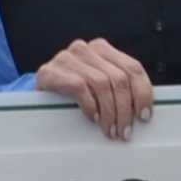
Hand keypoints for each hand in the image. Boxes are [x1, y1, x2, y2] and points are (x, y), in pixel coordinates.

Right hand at [35, 38, 156, 139]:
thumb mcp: (99, 87)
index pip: (132, 68)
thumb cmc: (73, 94)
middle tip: (124, 131)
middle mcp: (85, 49)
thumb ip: (119, 89)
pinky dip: (90, 106)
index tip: (144, 116)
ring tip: (110, 130)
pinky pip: (79, 88)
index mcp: (102, 49)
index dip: (143, 93)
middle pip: (118, 78)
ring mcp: (67, 58)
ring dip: (109, 112)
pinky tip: (93, 118)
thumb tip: (144, 111)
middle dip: (125, 109)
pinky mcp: (50, 71)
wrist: (35, 96)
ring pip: (101, 84)